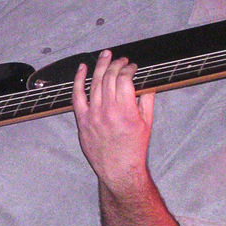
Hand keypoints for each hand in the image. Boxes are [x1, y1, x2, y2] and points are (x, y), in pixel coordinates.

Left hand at [71, 50, 154, 186]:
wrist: (119, 169)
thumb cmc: (134, 148)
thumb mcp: (147, 123)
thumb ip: (147, 100)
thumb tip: (147, 83)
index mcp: (127, 111)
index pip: (125, 79)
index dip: (129, 69)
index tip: (132, 66)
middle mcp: (109, 111)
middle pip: (110, 77)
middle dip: (116, 64)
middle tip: (121, 59)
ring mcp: (93, 115)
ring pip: (95, 83)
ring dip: (100, 66)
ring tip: (105, 55)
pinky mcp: (82, 120)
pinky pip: (77, 95)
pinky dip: (78, 80)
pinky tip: (82, 68)